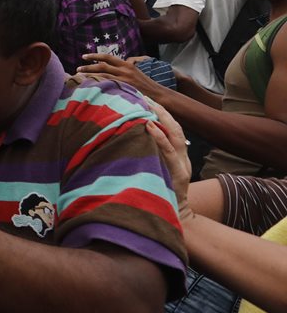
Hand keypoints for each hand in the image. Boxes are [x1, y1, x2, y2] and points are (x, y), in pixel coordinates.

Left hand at [78, 53, 162, 100]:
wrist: (159, 94)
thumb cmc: (145, 86)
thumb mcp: (134, 74)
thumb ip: (122, 71)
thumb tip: (109, 72)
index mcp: (127, 64)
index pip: (108, 57)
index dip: (95, 56)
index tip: (84, 57)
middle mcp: (125, 69)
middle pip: (102, 65)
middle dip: (88, 66)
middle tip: (77, 69)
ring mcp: (125, 78)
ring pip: (103, 74)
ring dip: (90, 75)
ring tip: (79, 77)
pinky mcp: (126, 87)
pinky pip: (109, 84)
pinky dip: (98, 84)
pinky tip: (90, 86)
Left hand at [145, 100, 190, 217]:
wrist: (175, 217)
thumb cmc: (160, 194)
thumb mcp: (156, 172)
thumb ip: (150, 156)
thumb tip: (131, 141)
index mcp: (177, 155)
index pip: (171, 127)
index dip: (160, 112)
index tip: (145, 98)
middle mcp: (182, 157)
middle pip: (174, 126)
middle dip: (161, 110)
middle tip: (144, 96)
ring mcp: (181, 165)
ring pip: (174, 135)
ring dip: (161, 118)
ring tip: (146, 104)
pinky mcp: (179, 175)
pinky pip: (169, 152)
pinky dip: (159, 138)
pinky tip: (148, 126)